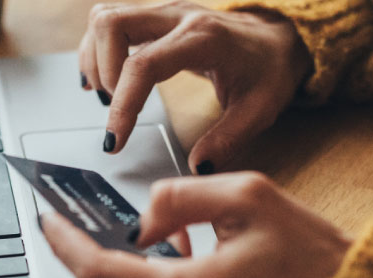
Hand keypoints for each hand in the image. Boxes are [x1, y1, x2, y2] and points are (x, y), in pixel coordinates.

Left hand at [40, 172, 350, 277]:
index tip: (49, 222)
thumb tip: (138, 222)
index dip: (65, 245)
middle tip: (86, 241)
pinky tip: (178, 277)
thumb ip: (180, 197)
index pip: (99, 274)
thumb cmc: (310, 254)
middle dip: (79, 276)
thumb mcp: (250, 196)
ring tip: (151, 254)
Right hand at [78, 1, 310, 173]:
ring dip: (95, 59)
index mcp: (203, 38)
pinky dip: (97, 50)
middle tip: (115, 108)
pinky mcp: (155, 17)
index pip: (144, 65)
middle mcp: (178, 16)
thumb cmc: (269, 70)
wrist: (277, 39)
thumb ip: (228, 140)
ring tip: (109, 95)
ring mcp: (164, 12)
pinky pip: (110, 21)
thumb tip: (197, 167)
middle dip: (102, 72)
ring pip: (105, 18)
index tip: (115, 140)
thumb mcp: (260, 110)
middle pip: (112, 25)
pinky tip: (103, 79)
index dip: (123, 104)